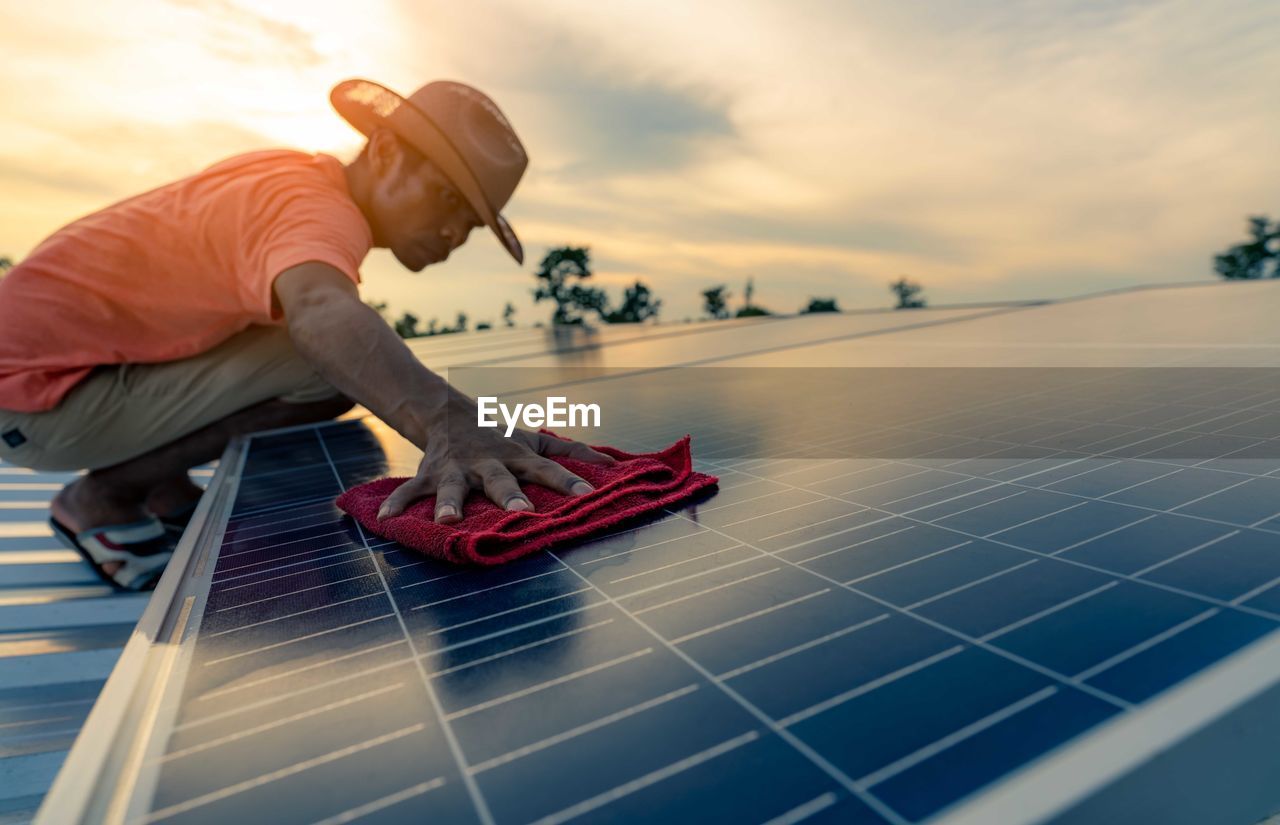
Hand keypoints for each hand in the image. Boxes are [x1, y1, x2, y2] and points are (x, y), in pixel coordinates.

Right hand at [376, 401, 616, 522]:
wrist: (450, 413)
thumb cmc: (503, 435)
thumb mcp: (537, 439)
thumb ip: (574, 450)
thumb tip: (616, 464)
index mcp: (518, 456)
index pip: (548, 469)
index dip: (569, 481)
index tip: (589, 495)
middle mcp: (489, 463)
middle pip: (501, 481)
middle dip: (510, 497)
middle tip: (522, 514)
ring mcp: (457, 469)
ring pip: (453, 487)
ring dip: (450, 504)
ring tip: (448, 521)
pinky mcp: (430, 474)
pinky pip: (412, 490)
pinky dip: (398, 502)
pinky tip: (387, 518)